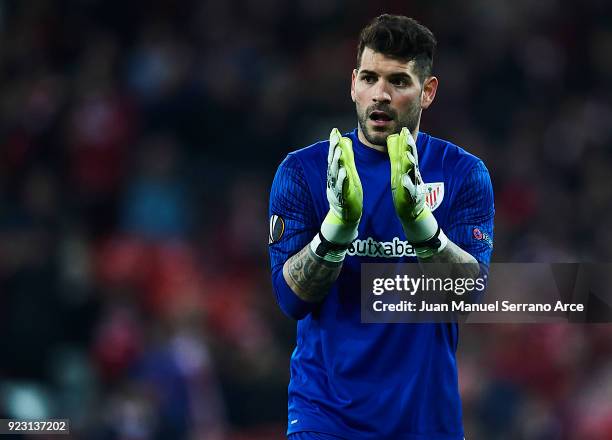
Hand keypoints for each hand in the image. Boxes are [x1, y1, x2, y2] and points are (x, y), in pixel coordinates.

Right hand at [321, 128, 362, 244]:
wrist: (345, 214)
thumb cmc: (346, 192)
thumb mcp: (347, 172)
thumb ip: (346, 157)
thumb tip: (344, 140)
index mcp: (335, 172)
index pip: (333, 155)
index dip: (333, 144)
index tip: (334, 131)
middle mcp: (334, 179)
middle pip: (332, 162)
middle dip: (333, 150)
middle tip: (335, 138)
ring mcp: (337, 188)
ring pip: (335, 173)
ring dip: (336, 163)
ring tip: (339, 152)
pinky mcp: (342, 197)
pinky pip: (341, 187)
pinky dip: (342, 180)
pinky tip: (344, 172)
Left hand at [387, 127, 437, 242]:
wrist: (412, 212)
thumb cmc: (406, 190)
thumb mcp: (401, 171)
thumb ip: (398, 155)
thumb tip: (394, 138)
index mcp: (408, 170)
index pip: (408, 153)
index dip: (407, 141)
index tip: (404, 130)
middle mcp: (412, 176)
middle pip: (411, 160)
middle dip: (409, 148)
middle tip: (406, 137)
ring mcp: (412, 187)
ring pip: (411, 174)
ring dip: (410, 165)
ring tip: (407, 156)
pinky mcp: (410, 199)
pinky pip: (409, 191)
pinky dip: (407, 185)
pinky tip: (403, 180)